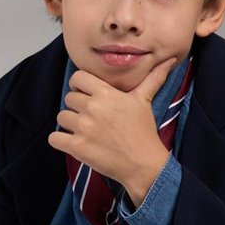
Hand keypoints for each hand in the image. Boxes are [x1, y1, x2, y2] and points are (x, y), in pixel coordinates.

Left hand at [48, 56, 176, 195]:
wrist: (143, 164)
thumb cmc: (144, 132)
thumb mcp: (145, 101)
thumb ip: (153, 78)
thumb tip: (170, 60)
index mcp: (107, 94)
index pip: (78, 78)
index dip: (79, 86)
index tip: (86, 95)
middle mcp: (93, 108)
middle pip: (69, 98)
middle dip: (77, 108)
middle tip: (91, 118)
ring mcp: (84, 127)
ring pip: (61, 117)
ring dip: (69, 124)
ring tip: (84, 131)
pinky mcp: (77, 147)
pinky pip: (54, 138)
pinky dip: (60, 141)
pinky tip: (73, 143)